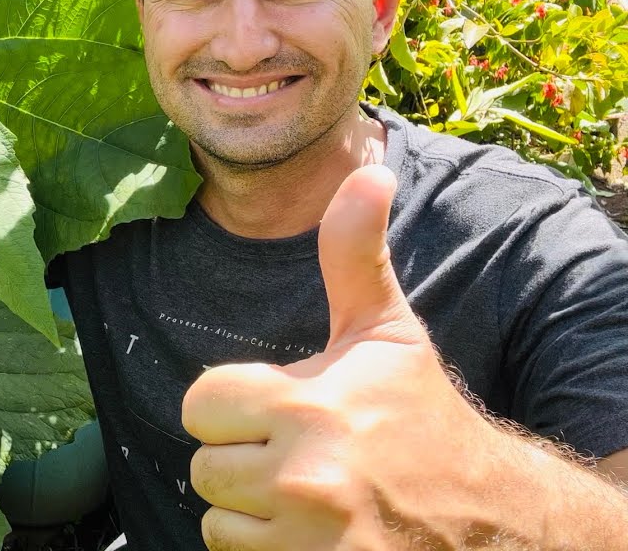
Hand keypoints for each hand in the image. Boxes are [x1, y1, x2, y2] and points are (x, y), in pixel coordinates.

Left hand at [182, 165, 499, 549]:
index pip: (200, 403)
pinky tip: (310, 530)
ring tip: (305, 491)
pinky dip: (263, 548)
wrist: (485, 515)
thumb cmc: (421, 417)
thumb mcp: (388, 332)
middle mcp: (302, 478)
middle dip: (240, 456)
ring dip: (249, 506)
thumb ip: (354, 255)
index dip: (233, 403)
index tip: (277, 406)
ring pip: (216, 516)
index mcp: (308, 407)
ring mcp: (306, 539)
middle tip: (297, 451)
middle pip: (203, 464)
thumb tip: (367, 172)